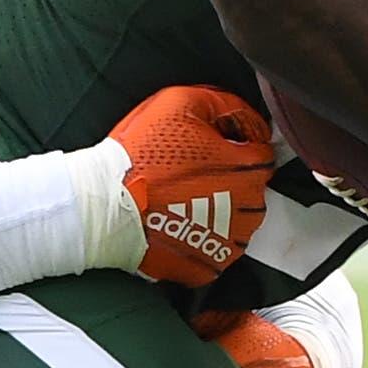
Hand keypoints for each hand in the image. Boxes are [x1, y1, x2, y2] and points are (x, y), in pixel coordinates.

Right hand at [106, 86, 275, 286]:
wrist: (104, 205)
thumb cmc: (141, 154)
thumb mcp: (181, 102)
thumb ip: (223, 103)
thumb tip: (243, 115)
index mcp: (248, 169)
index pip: (262, 150)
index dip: (238, 140)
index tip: (213, 140)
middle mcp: (249, 209)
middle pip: (253, 186)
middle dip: (232, 175)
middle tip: (193, 169)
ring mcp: (230, 242)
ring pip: (240, 220)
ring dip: (222, 208)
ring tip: (186, 197)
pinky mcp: (210, 265)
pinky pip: (218, 248)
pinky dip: (205, 237)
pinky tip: (182, 221)